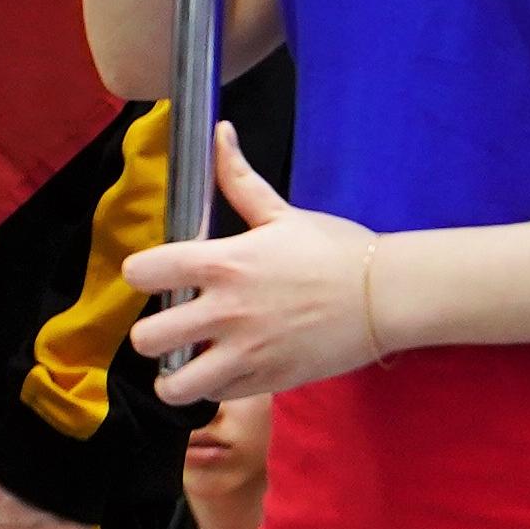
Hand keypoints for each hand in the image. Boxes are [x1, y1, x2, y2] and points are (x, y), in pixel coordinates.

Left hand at [126, 126, 383, 402]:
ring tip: (186, 359)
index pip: (143, 272)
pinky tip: (222, 370)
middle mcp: (227, 312)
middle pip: (146, 338)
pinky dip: (212, 387)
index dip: (141, 273)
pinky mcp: (268, 381)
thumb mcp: (282, 213)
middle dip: (150, 333)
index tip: (157, 276)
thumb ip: (239, 179)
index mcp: (224, 264)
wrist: (387, 296)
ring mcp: (247, 353)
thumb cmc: (334, 251)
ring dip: (173, 373)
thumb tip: (219, 131)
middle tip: (170, 325)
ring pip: (175, 383)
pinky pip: (216, 396)